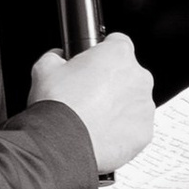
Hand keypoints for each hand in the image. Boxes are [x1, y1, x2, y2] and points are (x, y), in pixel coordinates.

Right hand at [31, 29, 154, 174]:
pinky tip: (102, 134)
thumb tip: (58, 58)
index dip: (102, 54)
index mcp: (118, 54)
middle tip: (89, 96)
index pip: (118, 43)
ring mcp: (144, 106)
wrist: (62, 144)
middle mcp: (138, 77)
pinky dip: (123, 130)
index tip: (94, 66)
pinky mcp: (145, 132)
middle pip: (128, 74)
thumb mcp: (44, 68)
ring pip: (134, 102)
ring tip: (94, 118)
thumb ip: (56, 56)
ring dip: (119, 107)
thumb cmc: (57, 106)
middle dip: (112, 83)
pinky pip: (135, 127)